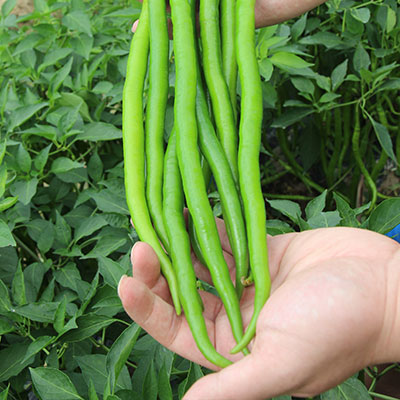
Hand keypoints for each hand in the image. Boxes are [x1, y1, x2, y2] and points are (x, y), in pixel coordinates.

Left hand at [118, 224, 398, 399]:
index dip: (149, 307)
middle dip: (160, 270)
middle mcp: (238, 315)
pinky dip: (208, 225)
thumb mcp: (283, 362)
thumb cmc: (338, 328)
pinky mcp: (264, 250)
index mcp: (236, 349)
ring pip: (202, 262)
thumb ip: (232, 386)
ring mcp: (250, 281)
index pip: (178, 329)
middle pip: (185, 291)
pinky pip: (227, 236)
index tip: (128, 279)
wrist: (388, 285)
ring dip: (179, 243)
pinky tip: (188, 210)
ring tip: (157, 221)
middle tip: (141, 243)